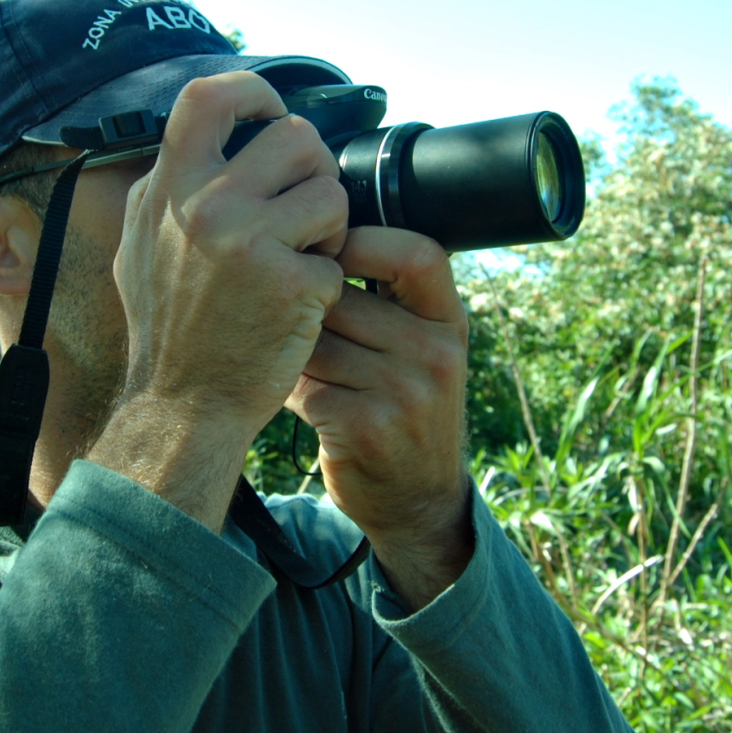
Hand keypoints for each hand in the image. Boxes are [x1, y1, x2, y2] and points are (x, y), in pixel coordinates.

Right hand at [88, 72, 347, 529]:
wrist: (181, 407)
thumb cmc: (167, 333)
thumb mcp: (140, 249)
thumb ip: (169, 191)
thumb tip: (204, 140)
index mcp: (167, 191)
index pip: (209, 97)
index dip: (253, 93)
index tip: (271, 115)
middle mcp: (204, 206)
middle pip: (295, 137)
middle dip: (313, 173)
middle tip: (303, 214)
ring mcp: (249, 244)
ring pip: (330, 192)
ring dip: (329, 226)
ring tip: (301, 261)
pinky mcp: (291, 284)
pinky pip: (336, 257)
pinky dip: (326, 282)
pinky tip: (297, 307)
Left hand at [285, 227, 472, 609]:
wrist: (416, 500)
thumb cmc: (406, 411)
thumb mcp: (424, 352)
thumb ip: (394, 302)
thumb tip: (324, 232)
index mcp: (450, 323)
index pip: (417, 254)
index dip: (366, 240)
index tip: (328, 250)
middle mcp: (436, 355)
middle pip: (345, 298)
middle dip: (305, 305)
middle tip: (281, 312)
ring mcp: (404, 393)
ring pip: (316, 341)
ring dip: (290, 349)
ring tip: (285, 358)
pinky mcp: (366, 428)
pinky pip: (305, 385)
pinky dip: (288, 387)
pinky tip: (290, 394)